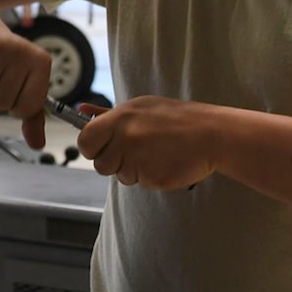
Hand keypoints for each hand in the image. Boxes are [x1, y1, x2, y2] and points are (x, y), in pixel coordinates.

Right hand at [0, 19, 51, 146]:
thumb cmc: (4, 64)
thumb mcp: (23, 87)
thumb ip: (32, 117)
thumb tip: (37, 144)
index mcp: (41, 63)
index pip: (28, 108)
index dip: (15, 107)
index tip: (12, 90)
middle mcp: (23, 51)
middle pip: (3, 102)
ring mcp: (0, 45)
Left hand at [76, 97, 226, 190]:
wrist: (211, 134)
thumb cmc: (174, 119)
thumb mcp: (141, 108)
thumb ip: (108, 114)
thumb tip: (81, 111)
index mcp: (120, 119)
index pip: (85, 140)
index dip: (90, 147)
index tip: (99, 147)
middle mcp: (126, 139)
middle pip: (100, 164)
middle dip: (112, 162)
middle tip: (133, 152)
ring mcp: (139, 160)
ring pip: (121, 176)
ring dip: (133, 170)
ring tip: (155, 153)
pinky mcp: (153, 178)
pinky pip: (141, 183)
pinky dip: (150, 176)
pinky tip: (164, 162)